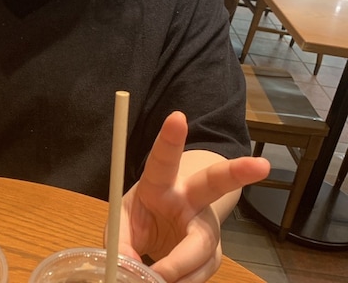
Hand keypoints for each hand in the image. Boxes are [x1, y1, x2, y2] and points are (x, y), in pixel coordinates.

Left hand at [117, 111, 269, 282]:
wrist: (163, 230)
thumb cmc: (142, 215)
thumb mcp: (122, 221)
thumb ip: (120, 240)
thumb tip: (125, 269)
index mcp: (159, 182)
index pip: (163, 159)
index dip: (170, 138)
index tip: (178, 116)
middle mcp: (189, 199)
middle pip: (215, 183)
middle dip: (237, 172)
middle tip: (261, 165)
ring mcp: (205, 227)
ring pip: (201, 249)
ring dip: (179, 267)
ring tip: (158, 274)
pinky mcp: (213, 255)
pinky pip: (196, 276)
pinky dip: (178, 281)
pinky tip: (168, 278)